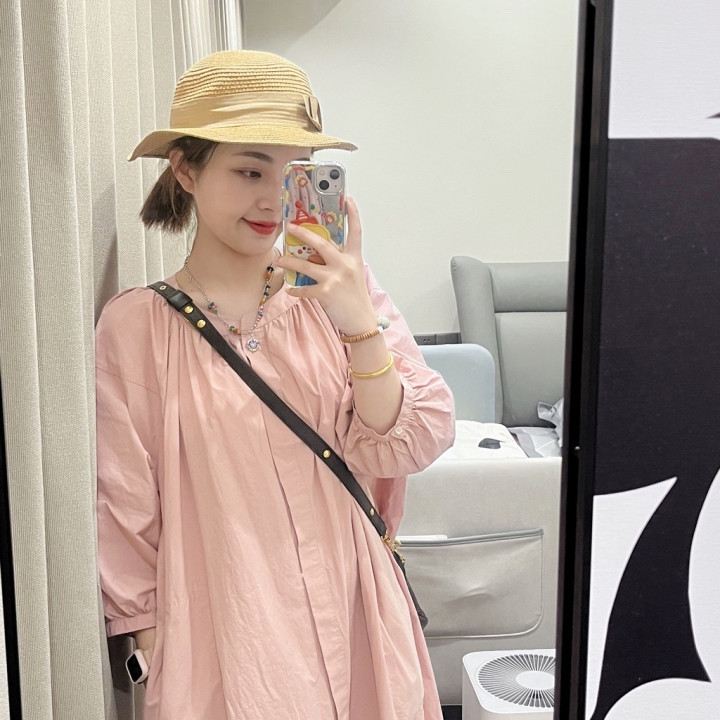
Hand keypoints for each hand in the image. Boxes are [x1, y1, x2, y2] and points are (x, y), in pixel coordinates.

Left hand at [275, 196, 376, 333]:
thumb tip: (318, 254)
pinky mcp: (325, 294)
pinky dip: (295, 290)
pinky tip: (290, 289)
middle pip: (321, 244)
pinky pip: (304, 289)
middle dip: (303, 234)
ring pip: (305, 266)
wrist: (362, 321)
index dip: (353, 214)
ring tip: (278, 260)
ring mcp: (334, 279)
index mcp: (353, 258)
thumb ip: (339, 262)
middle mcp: (344, 265)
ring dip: (289, 263)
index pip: (355, 232)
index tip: (348, 199)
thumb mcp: (353, 275)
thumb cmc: (356, 298)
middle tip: (290, 227)